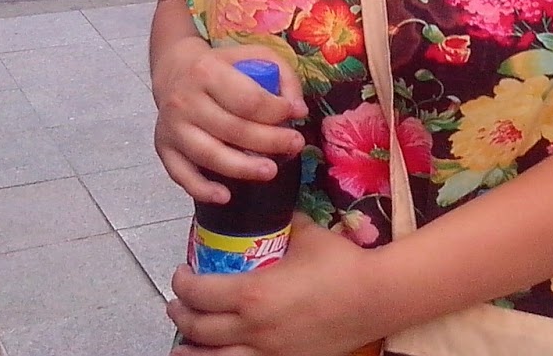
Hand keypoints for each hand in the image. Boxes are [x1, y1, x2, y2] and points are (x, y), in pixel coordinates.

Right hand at [152, 39, 307, 203]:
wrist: (174, 70)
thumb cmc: (222, 66)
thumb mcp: (254, 55)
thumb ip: (282, 76)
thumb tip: (298, 110)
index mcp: (207, 72)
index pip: (247, 99)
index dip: (276, 110)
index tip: (295, 113)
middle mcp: (185, 101)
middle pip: (232, 129)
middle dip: (270, 141)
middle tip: (296, 145)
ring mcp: (172, 127)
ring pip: (209, 155)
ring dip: (243, 168)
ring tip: (271, 171)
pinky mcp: (163, 148)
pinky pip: (181, 174)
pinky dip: (202, 189)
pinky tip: (225, 196)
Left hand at [170, 216, 381, 355]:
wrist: (375, 298)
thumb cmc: (342, 265)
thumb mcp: (308, 235)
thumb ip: (285, 223)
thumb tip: (275, 211)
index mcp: (253, 293)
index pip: (200, 293)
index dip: (182, 284)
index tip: (181, 274)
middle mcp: (252, 328)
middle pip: (198, 329)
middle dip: (180, 315)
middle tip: (177, 303)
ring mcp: (267, 352)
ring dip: (191, 349)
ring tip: (183, 343)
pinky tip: (218, 355)